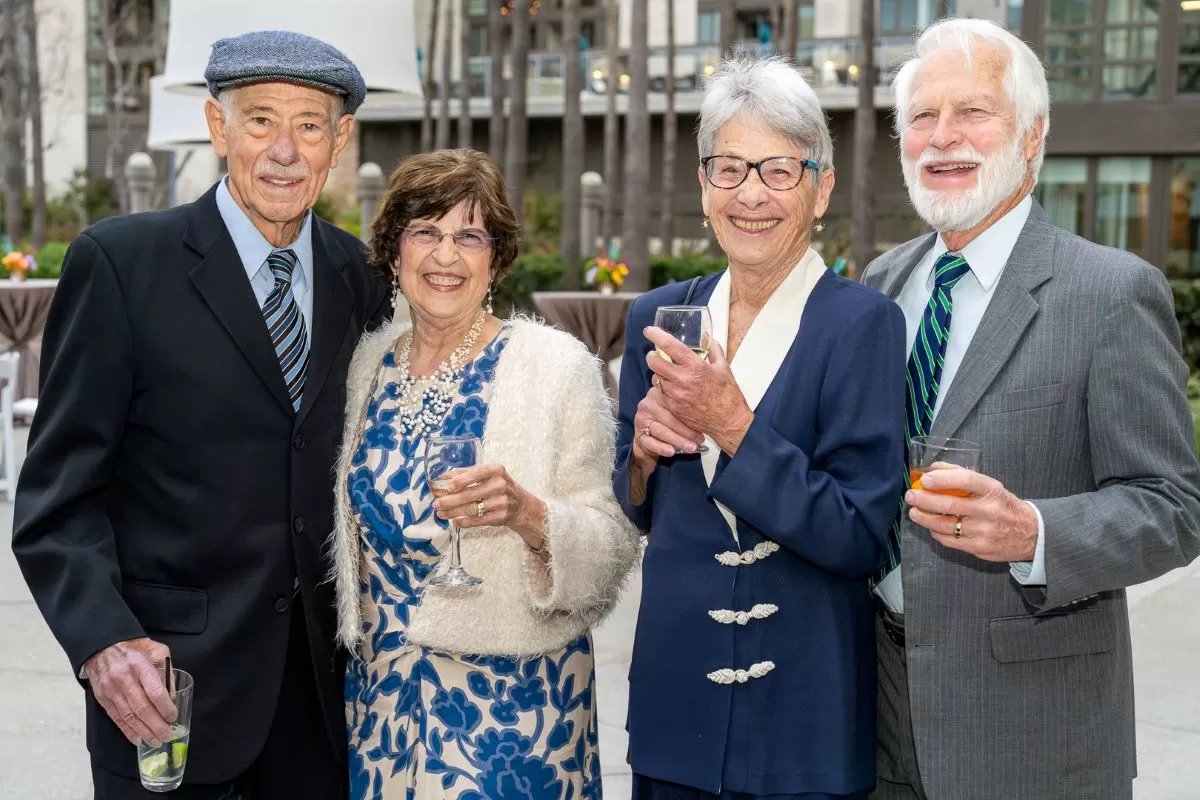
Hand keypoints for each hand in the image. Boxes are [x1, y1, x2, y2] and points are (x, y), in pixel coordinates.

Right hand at [83, 638, 176, 746]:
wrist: (102, 646)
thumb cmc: (135, 648)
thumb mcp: (157, 651)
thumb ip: (167, 672)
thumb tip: (173, 697)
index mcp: (140, 665)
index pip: (155, 691)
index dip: (165, 707)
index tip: (173, 717)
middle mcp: (124, 679)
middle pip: (142, 708)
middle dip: (156, 725)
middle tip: (167, 736)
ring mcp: (111, 690)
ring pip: (129, 716)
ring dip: (144, 732)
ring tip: (156, 742)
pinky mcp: (102, 698)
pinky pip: (117, 718)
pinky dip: (128, 731)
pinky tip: (138, 739)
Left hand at [432, 464, 548, 547]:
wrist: (522, 507)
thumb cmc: (501, 487)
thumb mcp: (490, 475)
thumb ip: (468, 473)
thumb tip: (444, 477)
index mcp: (496, 471)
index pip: (477, 473)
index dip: (461, 480)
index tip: (448, 486)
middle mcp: (500, 485)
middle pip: (470, 494)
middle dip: (450, 500)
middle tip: (436, 503)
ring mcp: (500, 502)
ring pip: (471, 508)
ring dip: (453, 512)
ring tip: (441, 513)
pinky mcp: (499, 517)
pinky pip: (477, 520)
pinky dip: (463, 522)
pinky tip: (454, 521)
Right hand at [631, 386, 704, 466]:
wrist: (652, 440)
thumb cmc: (671, 423)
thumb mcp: (680, 411)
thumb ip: (689, 407)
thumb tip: (711, 408)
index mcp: (659, 394)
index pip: (675, 404)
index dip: (690, 415)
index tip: (704, 425)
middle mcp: (648, 404)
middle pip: (669, 418)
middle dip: (686, 431)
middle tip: (701, 439)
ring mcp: (641, 419)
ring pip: (661, 431)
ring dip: (677, 440)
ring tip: (691, 448)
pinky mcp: (638, 435)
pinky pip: (650, 442)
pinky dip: (662, 448)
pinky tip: (672, 452)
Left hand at [644, 327, 752, 454]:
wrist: (728, 422)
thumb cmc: (727, 395)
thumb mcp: (724, 367)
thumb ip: (714, 350)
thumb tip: (708, 339)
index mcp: (695, 366)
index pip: (669, 345)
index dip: (656, 335)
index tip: (649, 331)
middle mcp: (682, 380)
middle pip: (654, 362)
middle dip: (652, 356)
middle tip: (655, 355)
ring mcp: (675, 395)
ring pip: (655, 378)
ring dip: (659, 374)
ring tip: (668, 374)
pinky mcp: (673, 407)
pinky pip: (660, 394)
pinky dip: (663, 389)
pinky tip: (673, 389)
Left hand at [906, 467, 1038, 561]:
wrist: (1030, 534)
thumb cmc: (1004, 505)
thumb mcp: (991, 486)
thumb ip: (963, 475)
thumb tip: (933, 468)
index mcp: (993, 490)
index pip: (965, 480)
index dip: (942, 478)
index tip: (925, 479)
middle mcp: (989, 511)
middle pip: (949, 504)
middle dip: (924, 500)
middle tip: (911, 496)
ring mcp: (984, 531)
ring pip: (945, 525)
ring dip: (924, 518)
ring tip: (914, 512)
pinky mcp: (980, 548)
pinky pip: (950, 541)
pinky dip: (936, 532)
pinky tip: (931, 526)